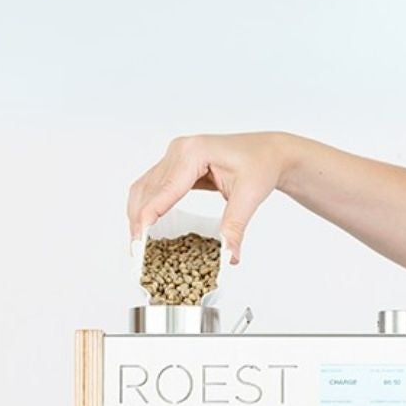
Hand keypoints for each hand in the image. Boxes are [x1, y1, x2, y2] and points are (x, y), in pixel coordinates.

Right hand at [127, 132, 293, 263]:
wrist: (269, 152)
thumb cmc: (261, 163)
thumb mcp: (249, 196)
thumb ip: (234, 226)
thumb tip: (228, 255)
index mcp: (193, 153)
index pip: (162, 190)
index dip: (147, 217)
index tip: (138, 240)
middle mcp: (179, 150)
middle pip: (146, 189)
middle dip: (137, 220)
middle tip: (136, 250)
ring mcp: (176, 156)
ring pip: (145, 187)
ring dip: (137, 214)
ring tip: (137, 241)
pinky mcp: (177, 165)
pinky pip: (154, 186)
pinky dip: (147, 206)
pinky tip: (146, 225)